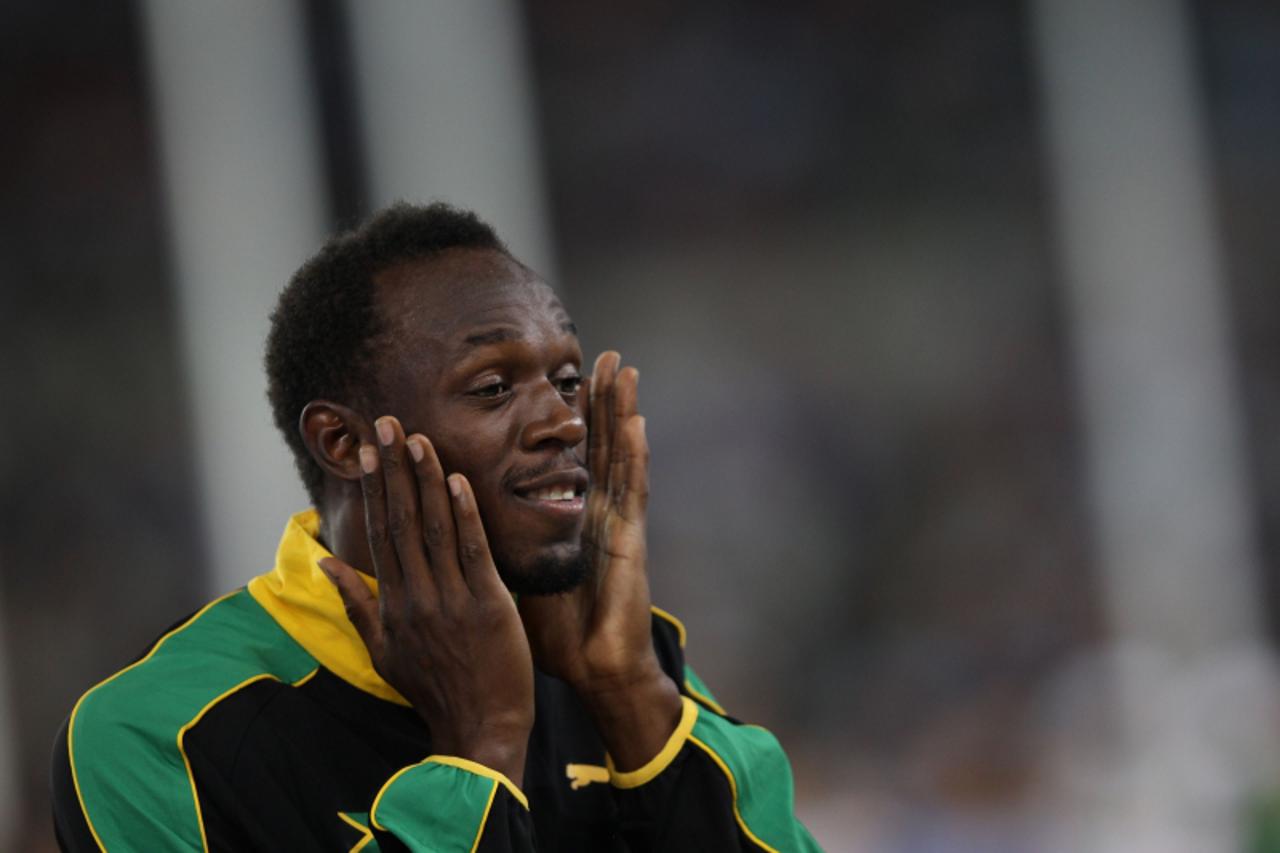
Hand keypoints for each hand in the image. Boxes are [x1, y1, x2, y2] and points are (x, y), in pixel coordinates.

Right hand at [319, 416, 533, 782]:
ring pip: (433, 529)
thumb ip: (356, 603)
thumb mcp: (383, 651)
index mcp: (392, 604)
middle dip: (392, 469)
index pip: (379, 533)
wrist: (479, 732)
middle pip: (400, 520)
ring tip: (416, 438)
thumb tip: (324, 562)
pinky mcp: (487, 606)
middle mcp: (416, 596)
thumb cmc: (434, 690)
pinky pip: (472, 552)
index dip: (373, 489)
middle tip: (385, 423)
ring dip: (425, 480)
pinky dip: (464, 515)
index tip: (366, 450)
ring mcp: (450, 600)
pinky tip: (456, 480)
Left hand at [518, 352, 681, 769]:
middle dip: (601, 400)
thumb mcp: (520, 575)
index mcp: (575, 518)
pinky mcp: (630, 539)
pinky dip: (636, 455)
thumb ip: (499, 544)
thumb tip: (461, 523)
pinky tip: (637, 422)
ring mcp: (619, 522)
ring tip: (623, 368)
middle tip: (601, 355)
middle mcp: (600, 512)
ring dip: (622, 411)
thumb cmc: (556, 630)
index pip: (572, 457)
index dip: (572, 418)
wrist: (592, 667)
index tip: (565, 378)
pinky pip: (633, 490)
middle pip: (600, 444)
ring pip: (620, 455)